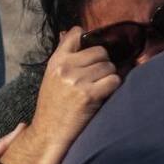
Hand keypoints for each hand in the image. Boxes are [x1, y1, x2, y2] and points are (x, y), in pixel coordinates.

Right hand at [29, 28, 120, 153]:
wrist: (49, 132)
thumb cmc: (53, 105)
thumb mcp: (52, 76)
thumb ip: (65, 55)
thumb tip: (77, 31)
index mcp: (56, 61)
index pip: (75, 34)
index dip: (89, 40)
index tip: (92, 52)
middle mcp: (66, 67)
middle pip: (100, 52)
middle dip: (103, 63)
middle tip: (98, 76)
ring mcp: (77, 81)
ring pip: (109, 66)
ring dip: (109, 76)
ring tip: (100, 87)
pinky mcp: (89, 95)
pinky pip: (114, 81)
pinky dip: (113, 86)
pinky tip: (105, 94)